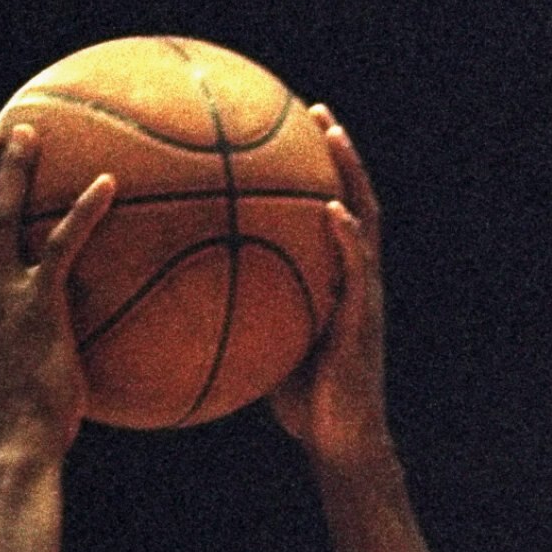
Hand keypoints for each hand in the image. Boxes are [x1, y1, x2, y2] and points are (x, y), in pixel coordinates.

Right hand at [0, 119, 113, 460]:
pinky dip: (84, 210)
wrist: (12, 449)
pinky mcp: (38, 306)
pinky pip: (63, 244)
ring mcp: (2, 296)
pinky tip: (108, 183)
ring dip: (14, 167)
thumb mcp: (7, 390)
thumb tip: (50, 367)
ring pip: (0, 213)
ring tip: (30, 130)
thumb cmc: (15, 435)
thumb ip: (20, 360)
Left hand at [267, 111, 390, 468]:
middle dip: (339, 153)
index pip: (331, 211)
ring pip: (365, 220)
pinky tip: (332, 214)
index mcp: (337, 279)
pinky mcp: (361, 320)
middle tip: (317, 111)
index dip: (319, 173)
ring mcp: (364, 295)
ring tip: (332, 137)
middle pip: (354, 198)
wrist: (338, 439)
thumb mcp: (266, 344)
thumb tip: (186, 297)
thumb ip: (244, 312)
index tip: (298, 130)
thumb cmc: (301, 401)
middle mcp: (357, 277)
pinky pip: (356, 271)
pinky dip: (347, 239)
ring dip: (350, 175)